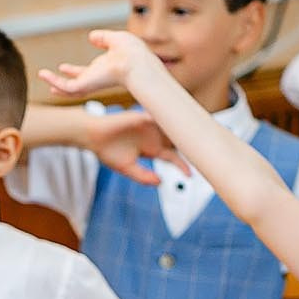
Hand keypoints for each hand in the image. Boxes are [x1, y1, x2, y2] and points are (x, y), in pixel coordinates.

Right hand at [40, 31, 164, 102]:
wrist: (135, 62)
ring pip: (68, 89)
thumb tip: (91, 36)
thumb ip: (103, 37)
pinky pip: (65, 86)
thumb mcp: (114, 39)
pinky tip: (43, 73)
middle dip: (63, 83)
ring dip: (54, 83)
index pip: (85, 73)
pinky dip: (53, 80)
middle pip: (76, 84)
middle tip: (51, 83)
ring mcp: (90, 83)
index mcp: (103, 69)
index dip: (73, 71)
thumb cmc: (131, 51)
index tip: (63, 67)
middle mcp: (96, 78)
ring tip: (41, 75)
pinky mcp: (85, 86)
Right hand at [56, 96, 189, 185]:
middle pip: (177, 140)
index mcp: (151, 148)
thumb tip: (160, 182)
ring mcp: (150, 125)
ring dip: (184, 130)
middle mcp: (154, 136)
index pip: (172, 157)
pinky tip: (180, 122)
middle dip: (190, 144)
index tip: (190, 175)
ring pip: (172, 127)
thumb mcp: (127, 168)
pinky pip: (160, 115)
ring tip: (198, 135)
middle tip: (205, 151)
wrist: (93, 136)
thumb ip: (143, 176)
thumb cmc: (107, 151)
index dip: (182, 165)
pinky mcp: (144, 117)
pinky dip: (170, 118)